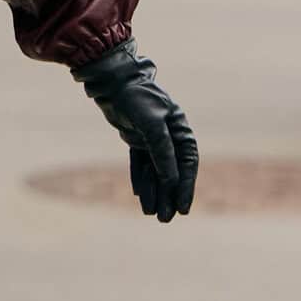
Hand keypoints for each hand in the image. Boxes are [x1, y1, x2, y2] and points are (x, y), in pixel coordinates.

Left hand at [72, 40, 198, 222]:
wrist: (113, 82)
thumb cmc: (136, 98)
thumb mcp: (151, 125)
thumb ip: (162, 152)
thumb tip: (171, 180)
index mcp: (180, 129)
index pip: (187, 164)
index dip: (186, 187)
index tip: (183, 209)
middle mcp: (169, 135)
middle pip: (172, 171)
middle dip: (169, 195)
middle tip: (166, 219)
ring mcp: (152, 138)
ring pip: (155, 170)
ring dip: (154, 191)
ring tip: (151, 213)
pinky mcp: (136, 138)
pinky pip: (141, 164)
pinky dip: (140, 179)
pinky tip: (140, 196)